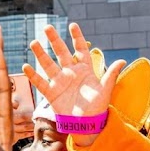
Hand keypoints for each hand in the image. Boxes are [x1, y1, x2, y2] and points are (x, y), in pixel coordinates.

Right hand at [22, 23, 122, 145]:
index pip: (81, 49)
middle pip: (61, 52)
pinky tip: (26, 66)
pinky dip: (33, 75)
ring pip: (48, 64)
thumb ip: (111, 75)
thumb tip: (123, 60)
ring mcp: (60, 82)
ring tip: (34, 43)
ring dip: (41, 54)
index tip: (72, 25)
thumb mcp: (105, 90)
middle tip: (47, 27)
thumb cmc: (97, 108)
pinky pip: (41, 82)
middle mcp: (71, 73)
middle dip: (54, 40)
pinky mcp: (52, 93)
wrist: (86, 125)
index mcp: (85, 70)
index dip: (77, 38)